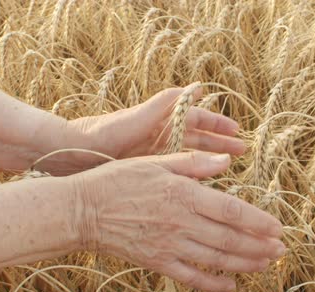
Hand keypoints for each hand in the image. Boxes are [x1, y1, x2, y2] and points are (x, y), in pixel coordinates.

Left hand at [67, 84, 244, 160]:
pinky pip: (175, 170)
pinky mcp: (146, 170)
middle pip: (197, 138)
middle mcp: (160, 135)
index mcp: (160, 120)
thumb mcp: (137, 118)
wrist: (72, 156)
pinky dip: (191, 173)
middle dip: (219, 143)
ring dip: (209, 158)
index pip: (196, 119)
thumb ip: (164, 104)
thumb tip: (195, 87)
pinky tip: (203, 182)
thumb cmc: (104, 133)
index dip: (217, 125)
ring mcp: (153, 153)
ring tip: (229, 165)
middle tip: (242, 150)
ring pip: (189, 155)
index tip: (236, 131)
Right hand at [68, 151, 283, 291]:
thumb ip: (193, 164)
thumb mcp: (155, 162)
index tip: (278, 228)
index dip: (258, 221)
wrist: (83, 210)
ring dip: (245, 263)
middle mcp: (181, 223)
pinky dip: (213, 284)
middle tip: (281, 250)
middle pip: (230, 239)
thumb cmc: (118, 180)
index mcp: (184, 195)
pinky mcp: (157, 262)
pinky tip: (231, 285)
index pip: (232, 211)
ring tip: (266, 264)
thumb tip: (226, 161)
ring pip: (216, 260)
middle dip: (260, 246)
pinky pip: (191, 277)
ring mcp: (169, 246)